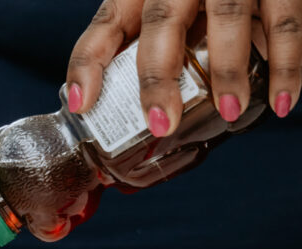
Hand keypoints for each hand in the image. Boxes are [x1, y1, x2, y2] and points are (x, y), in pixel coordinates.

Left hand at [66, 0, 301, 135]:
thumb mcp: (155, 13)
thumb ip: (133, 50)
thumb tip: (100, 110)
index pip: (105, 25)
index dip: (87, 64)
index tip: (81, 104)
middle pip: (163, 20)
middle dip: (159, 75)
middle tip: (162, 122)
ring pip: (228, 17)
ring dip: (228, 70)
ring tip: (229, 112)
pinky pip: (284, 21)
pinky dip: (287, 64)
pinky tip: (282, 101)